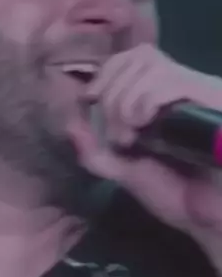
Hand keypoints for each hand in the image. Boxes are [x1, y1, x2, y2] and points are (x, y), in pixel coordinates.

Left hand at [66, 44, 221, 269]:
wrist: (212, 220)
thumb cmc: (177, 195)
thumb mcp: (126, 171)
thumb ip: (97, 153)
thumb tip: (70, 126)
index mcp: (167, 97)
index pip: (134, 56)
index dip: (107, 72)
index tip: (90, 99)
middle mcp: (187, 88)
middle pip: (138, 57)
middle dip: (112, 93)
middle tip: (117, 137)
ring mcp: (202, 93)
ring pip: (152, 65)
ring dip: (126, 100)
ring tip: (129, 138)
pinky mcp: (215, 103)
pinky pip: (173, 82)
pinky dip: (147, 100)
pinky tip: (143, 126)